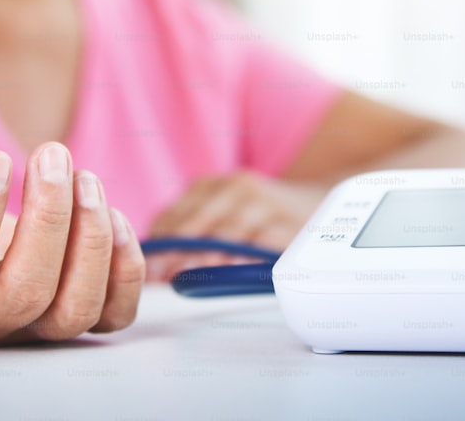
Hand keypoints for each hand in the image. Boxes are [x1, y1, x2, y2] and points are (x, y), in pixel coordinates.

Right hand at [0, 142, 144, 347]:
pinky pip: (113, 315)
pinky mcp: (68, 315)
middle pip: (26, 295)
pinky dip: (123, 267)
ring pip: (74, 310)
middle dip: (48, 218)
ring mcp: (29, 327)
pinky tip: (110, 214)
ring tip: (84, 177)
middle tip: (51, 154)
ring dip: (90, 237)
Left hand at [147, 171, 323, 280]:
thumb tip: (158, 272)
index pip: (172, 216)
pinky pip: (261, 241)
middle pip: (196, 223)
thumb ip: (193, 235)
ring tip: (187, 278)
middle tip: (160, 278)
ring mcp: (262, 200)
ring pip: (226, 232)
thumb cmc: (261, 218)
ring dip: (204, 258)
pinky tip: (227, 273)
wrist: (319, 202)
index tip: (145, 271)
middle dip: (175, 254)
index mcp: (209, 186)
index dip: (157, 246)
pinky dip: (242, 258)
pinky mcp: (288, 219)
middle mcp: (233, 186)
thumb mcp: (223, 214)